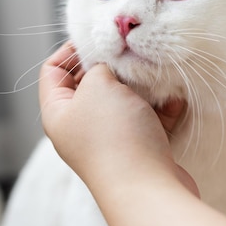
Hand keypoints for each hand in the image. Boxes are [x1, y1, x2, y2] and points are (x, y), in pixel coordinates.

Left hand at [38, 42, 197, 195]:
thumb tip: (108, 62)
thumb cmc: (114, 135)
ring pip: (123, 100)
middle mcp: (79, 126)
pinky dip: (159, 106)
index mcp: (58, 112)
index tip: (97, 39)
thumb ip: (99, 65)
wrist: (147, 186)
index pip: (52, 70)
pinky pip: (146, 118)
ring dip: (141, 85)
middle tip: (130, 53)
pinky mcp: (137, 147)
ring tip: (154, 73)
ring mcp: (109, 138)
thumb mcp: (98, 85)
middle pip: (90, 84)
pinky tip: (172, 98)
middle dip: (113, 66)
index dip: (70, 50)